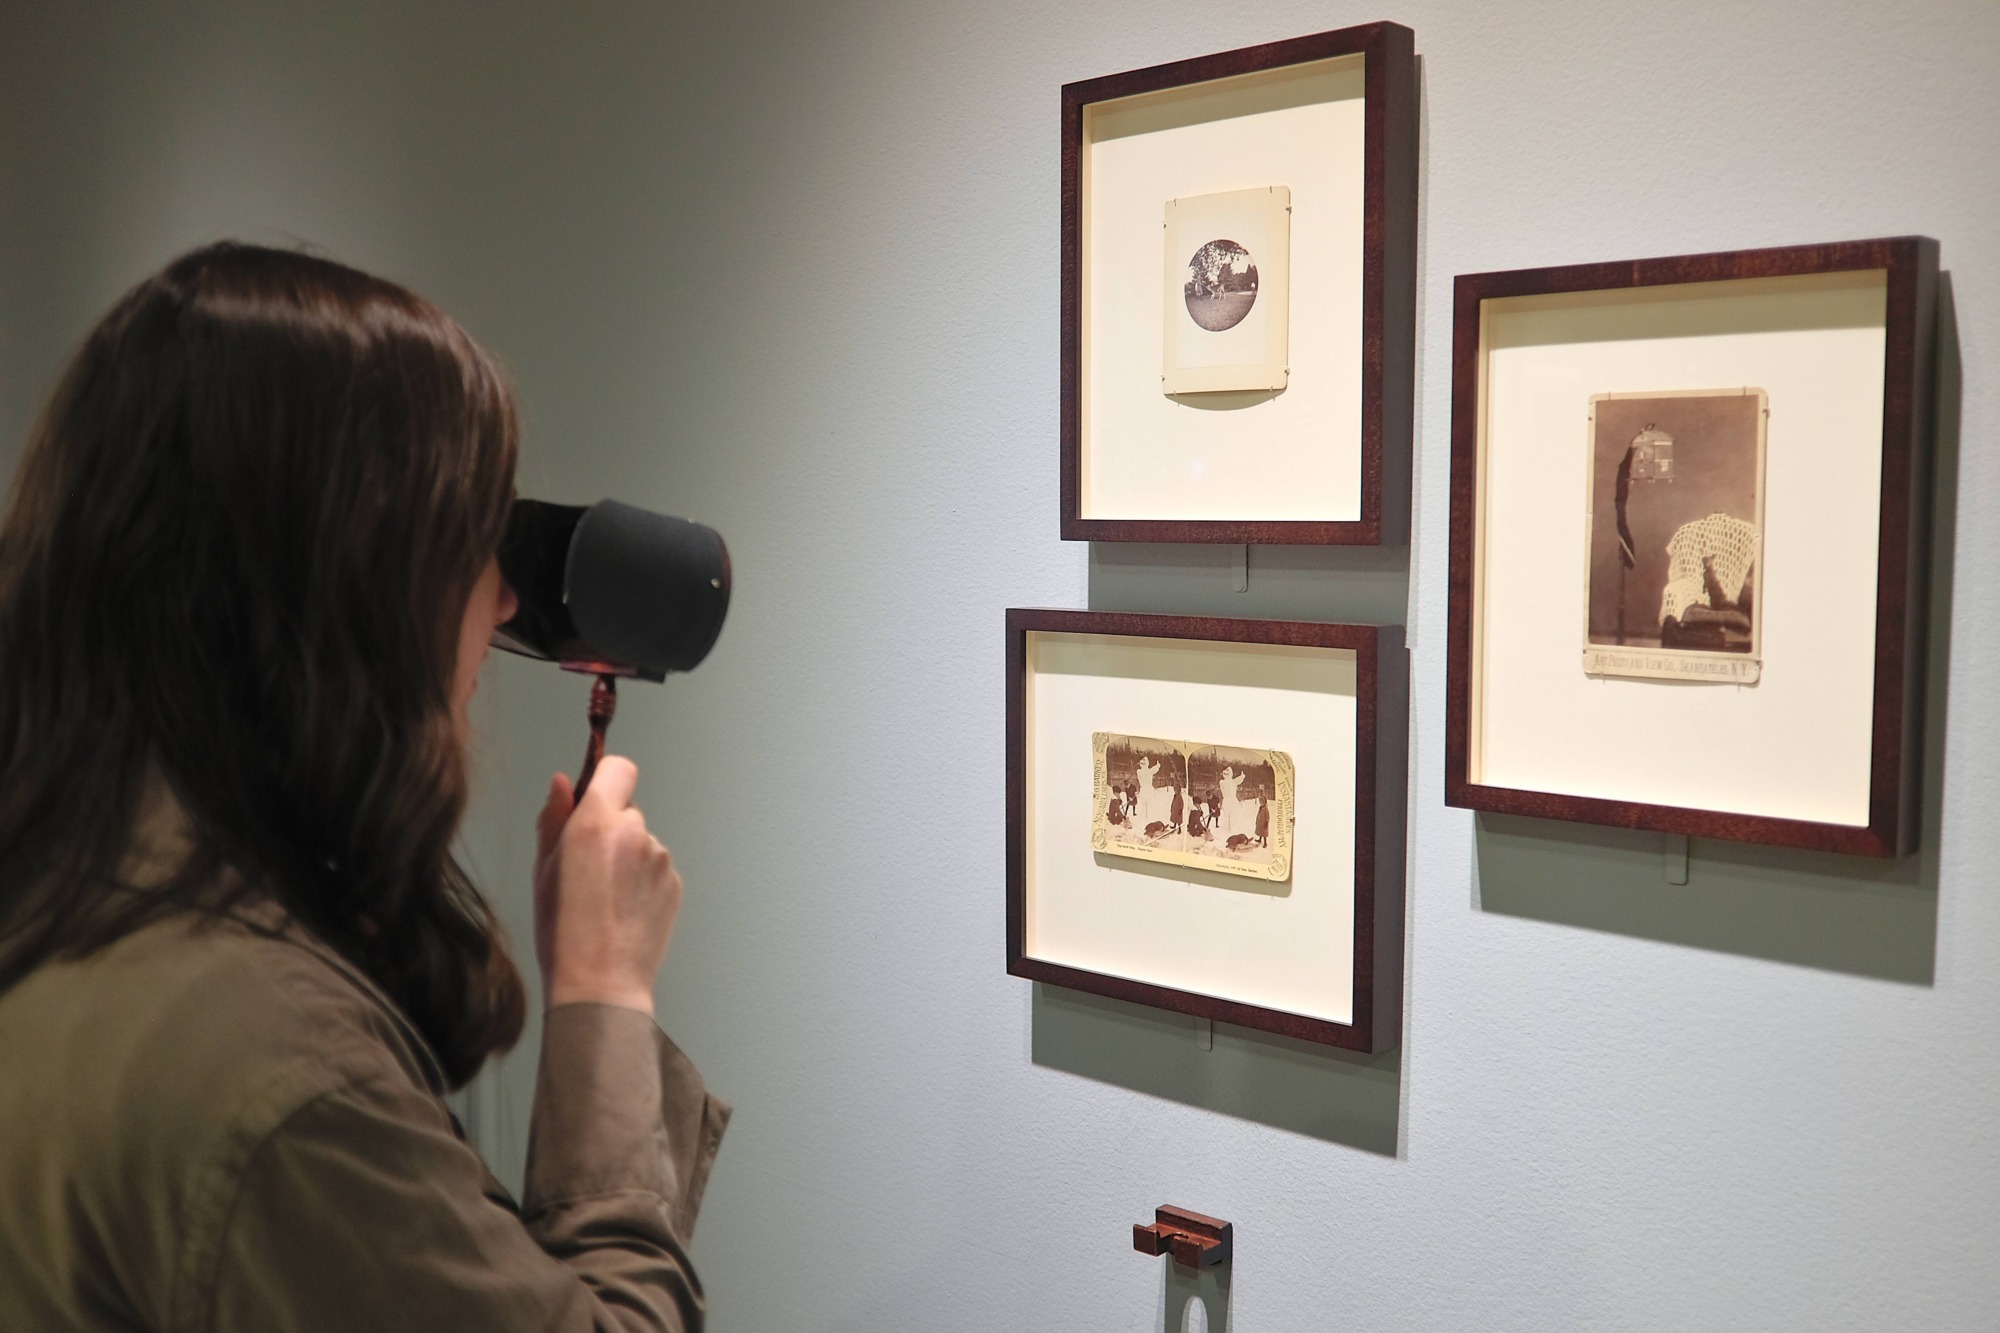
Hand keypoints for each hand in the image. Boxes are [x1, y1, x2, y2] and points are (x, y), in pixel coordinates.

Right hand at [532, 757, 681, 1014]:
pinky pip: (655, 870)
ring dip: (627, 858)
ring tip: (603, 899)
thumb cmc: (563, 931)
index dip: (605, 779)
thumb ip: (554, 817)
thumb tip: (562, 782)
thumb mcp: (542, 869)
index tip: (592, 801)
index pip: (618, 768)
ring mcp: (661, 859)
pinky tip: (622, 911)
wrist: (600, 982)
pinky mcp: (675, 884)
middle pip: (627, 810)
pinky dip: (642, 882)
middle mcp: (636, 833)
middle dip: (609, 828)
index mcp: (598, 823)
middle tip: (586, 869)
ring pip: (642, 842)